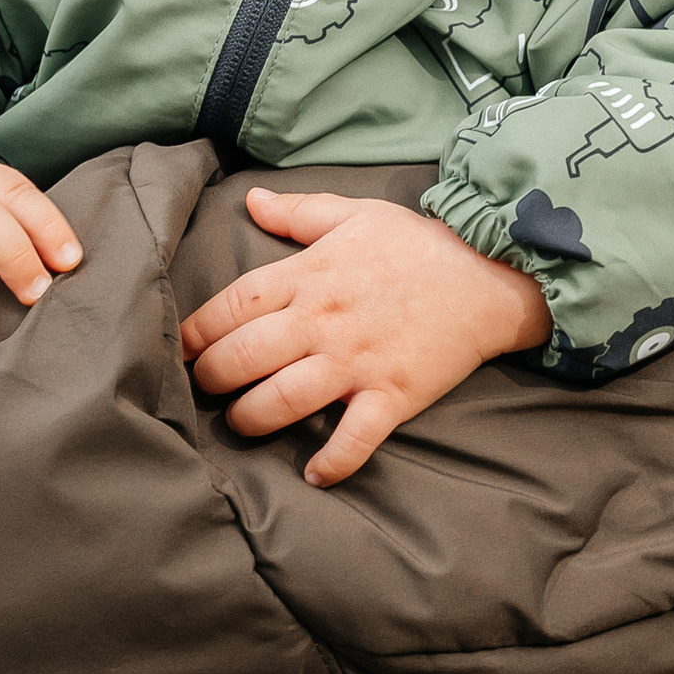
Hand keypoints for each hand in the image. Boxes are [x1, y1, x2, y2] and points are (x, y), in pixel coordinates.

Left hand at [178, 188, 550, 487]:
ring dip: (252, 419)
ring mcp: (358, 361)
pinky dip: (333, 462)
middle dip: (212, 379)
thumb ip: (298, 212)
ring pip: (284, 401)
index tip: (182, 348)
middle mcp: (324, 320)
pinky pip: (355, 438)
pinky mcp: (393, 394)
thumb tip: (251, 199)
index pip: (232, 305)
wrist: (491, 273)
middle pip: (245, 357)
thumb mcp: (355, 214)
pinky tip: (313, 474)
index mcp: (308, 275)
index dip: (197, 331)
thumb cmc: (418, 245)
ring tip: (242, 424)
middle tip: (204, 389)